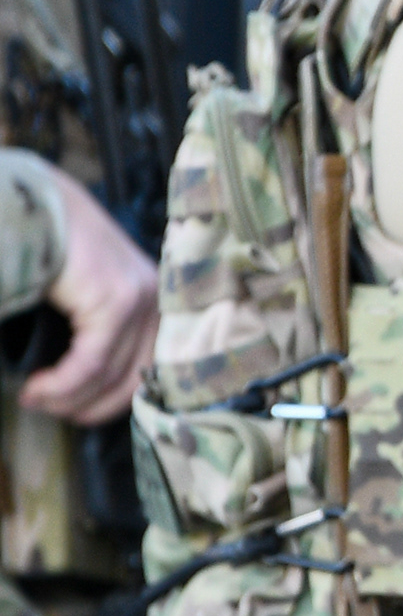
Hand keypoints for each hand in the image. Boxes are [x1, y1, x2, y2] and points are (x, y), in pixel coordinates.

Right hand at [21, 166, 155, 426]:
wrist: (39, 203)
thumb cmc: (52, 249)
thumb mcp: (82, 297)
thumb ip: (93, 334)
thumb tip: (85, 388)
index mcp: (154, 303)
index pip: (147, 372)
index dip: (109, 402)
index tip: (72, 412)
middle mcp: (157, 302)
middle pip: (132, 381)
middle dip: (87, 407)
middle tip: (46, 407)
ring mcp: (141, 301)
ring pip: (109, 376)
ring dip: (65, 399)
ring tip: (32, 396)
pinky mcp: (116, 301)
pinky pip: (91, 363)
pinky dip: (61, 385)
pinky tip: (35, 387)